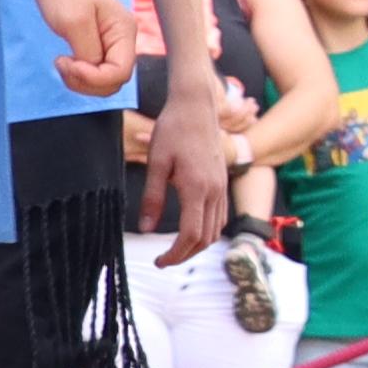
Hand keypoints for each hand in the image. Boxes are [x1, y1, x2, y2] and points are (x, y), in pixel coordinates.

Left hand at [33, 0, 139, 97]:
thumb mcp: (73, 21)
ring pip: (105, 81)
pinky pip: (96, 72)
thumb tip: (93, 70)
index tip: (68, 63)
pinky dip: (79, 75)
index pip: (120, 72)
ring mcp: (112, 44)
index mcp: (124, 32)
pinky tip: (66, 61)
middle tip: (62, 63)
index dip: (94, 77)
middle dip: (86, 81)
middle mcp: (123, 41)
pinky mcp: (99, 46)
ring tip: (62, 62)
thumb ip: (88, 51)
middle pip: (114, 81)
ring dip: (81, 81)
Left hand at [148, 70, 234, 261]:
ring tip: (176, 248)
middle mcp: (215, 191)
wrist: (197, 106)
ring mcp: (222, 186)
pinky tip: (191, 229)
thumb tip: (145, 228)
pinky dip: (206, 230)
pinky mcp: (222, 181)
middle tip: (164, 260)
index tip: (159, 262)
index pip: (191, 235)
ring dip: (197, 244)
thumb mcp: (156, 163)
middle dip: (185, 255)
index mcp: (197, 188)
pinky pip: (220, 215)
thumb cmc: (173, 130)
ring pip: (216, 229)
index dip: (175, 254)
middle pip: (206, 238)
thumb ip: (152, 198)